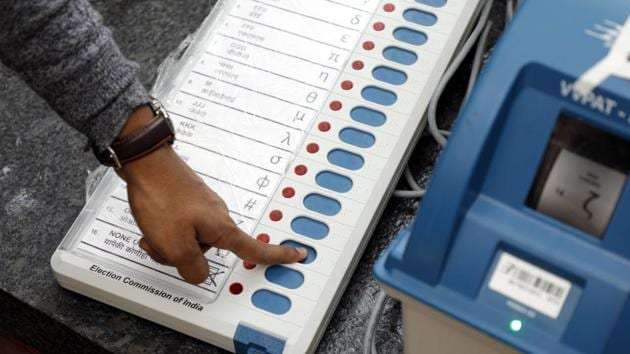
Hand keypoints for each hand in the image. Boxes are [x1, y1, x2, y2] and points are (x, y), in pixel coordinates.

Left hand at [115, 106, 306, 283]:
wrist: (146, 161)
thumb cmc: (162, 197)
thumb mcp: (174, 246)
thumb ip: (192, 268)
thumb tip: (199, 273)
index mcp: (222, 228)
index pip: (256, 249)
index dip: (278, 255)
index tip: (298, 254)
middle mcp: (218, 215)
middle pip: (209, 251)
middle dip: (184, 256)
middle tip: (162, 246)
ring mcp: (203, 205)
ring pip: (191, 239)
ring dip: (170, 242)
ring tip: (153, 231)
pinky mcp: (189, 199)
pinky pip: (181, 225)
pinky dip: (166, 230)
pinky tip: (152, 222)